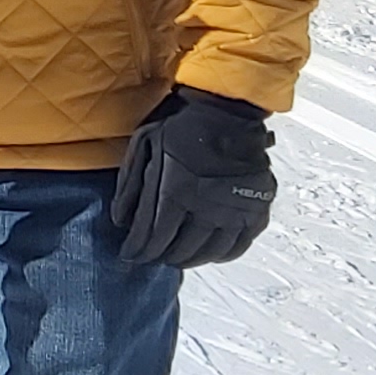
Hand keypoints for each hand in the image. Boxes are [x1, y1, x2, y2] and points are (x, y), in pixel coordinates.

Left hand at [110, 89, 275, 267]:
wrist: (229, 115)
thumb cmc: (183, 127)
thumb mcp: (145, 146)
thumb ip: (130, 186)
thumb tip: (120, 221)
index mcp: (176, 192)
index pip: (153, 238)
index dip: (139, 251)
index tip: (130, 255)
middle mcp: (206, 208)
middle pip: (179, 250)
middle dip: (161, 257)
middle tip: (153, 255)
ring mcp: (234, 212)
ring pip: (208, 253)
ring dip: (189, 259)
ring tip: (177, 256)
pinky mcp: (255, 211)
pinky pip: (237, 247)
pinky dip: (220, 255)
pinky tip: (208, 252)